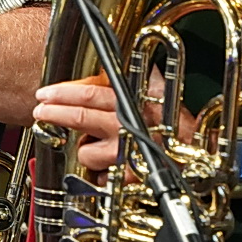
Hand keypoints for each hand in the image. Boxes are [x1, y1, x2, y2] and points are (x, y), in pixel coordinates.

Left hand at [34, 71, 195, 170]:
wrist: (199, 157)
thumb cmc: (179, 126)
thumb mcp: (160, 92)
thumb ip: (137, 77)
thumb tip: (114, 64)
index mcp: (133, 104)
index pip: (91, 94)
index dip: (64, 93)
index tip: (45, 93)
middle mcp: (128, 127)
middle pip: (81, 118)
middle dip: (55, 114)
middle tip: (41, 111)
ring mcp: (126, 154)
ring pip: (85, 151)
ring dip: (86, 150)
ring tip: (97, 146)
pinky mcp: (126, 177)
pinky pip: (98, 175)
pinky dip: (100, 171)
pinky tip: (113, 164)